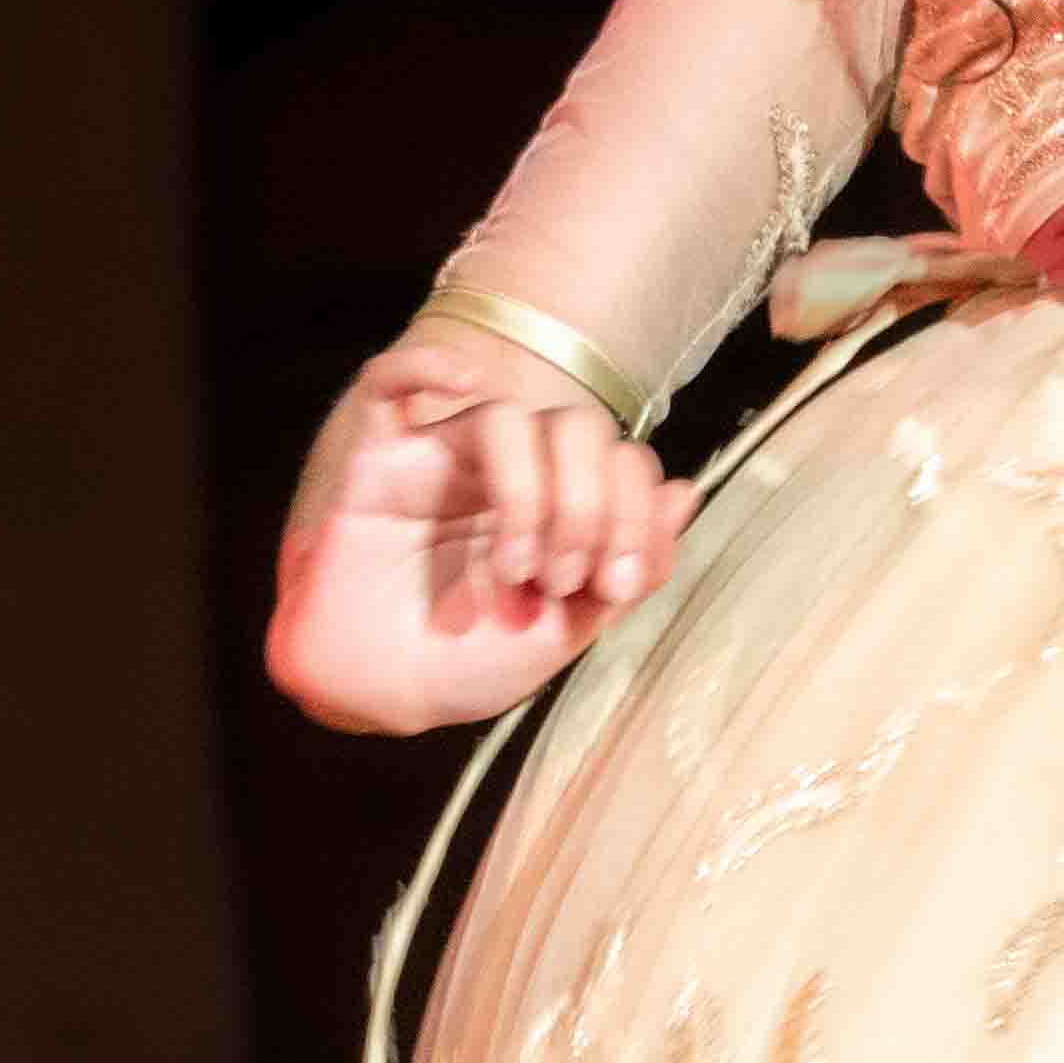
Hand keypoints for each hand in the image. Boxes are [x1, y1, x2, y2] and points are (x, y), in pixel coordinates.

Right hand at [268, 325, 683, 730]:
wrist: (383, 697)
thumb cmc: (472, 664)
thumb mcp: (572, 629)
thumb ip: (631, 566)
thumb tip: (686, 491)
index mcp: (559, 500)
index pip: (622, 459)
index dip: (634, 513)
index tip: (612, 587)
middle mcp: (507, 469)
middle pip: (575, 424)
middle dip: (586, 506)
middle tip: (561, 580)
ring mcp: (441, 459)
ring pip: (505, 416)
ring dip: (527, 495)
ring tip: (512, 572)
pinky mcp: (377, 462)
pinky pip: (392, 382)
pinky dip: (425, 365)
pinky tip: (462, 380)